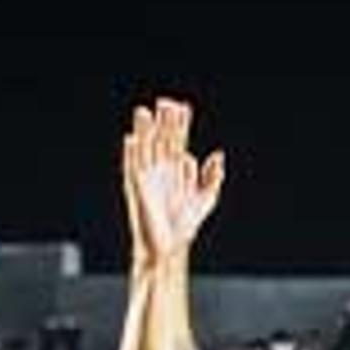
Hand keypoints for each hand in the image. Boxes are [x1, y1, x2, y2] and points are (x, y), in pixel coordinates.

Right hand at [123, 99, 227, 266]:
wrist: (169, 247)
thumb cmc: (186, 225)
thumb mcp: (206, 199)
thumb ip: (213, 177)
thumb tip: (218, 154)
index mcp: (177, 169)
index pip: (178, 139)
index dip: (180, 124)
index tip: (184, 107)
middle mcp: (161, 169)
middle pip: (162, 139)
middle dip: (163, 121)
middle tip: (166, 102)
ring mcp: (147, 177)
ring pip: (145, 148)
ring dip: (143, 130)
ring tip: (144, 111)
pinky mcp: (135, 188)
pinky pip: (132, 168)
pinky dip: (131, 153)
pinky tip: (132, 139)